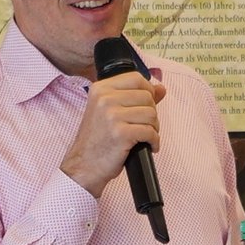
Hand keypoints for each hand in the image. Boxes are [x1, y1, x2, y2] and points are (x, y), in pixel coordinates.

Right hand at [60, 72, 164, 194]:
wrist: (83, 166)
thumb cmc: (97, 141)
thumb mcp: (109, 112)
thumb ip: (134, 97)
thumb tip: (161, 88)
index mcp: (100, 89)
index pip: (136, 79)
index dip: (148, 92)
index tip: (146, 105)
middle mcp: (104, 99)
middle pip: (147, 97)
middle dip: (151, 113)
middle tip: (143, 126)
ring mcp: (112, 116)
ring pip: (151, 114)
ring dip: (153, 128)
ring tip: (144, 137)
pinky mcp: (121, 133)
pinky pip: (150, 132)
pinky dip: (154, 141)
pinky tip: (148, 146)